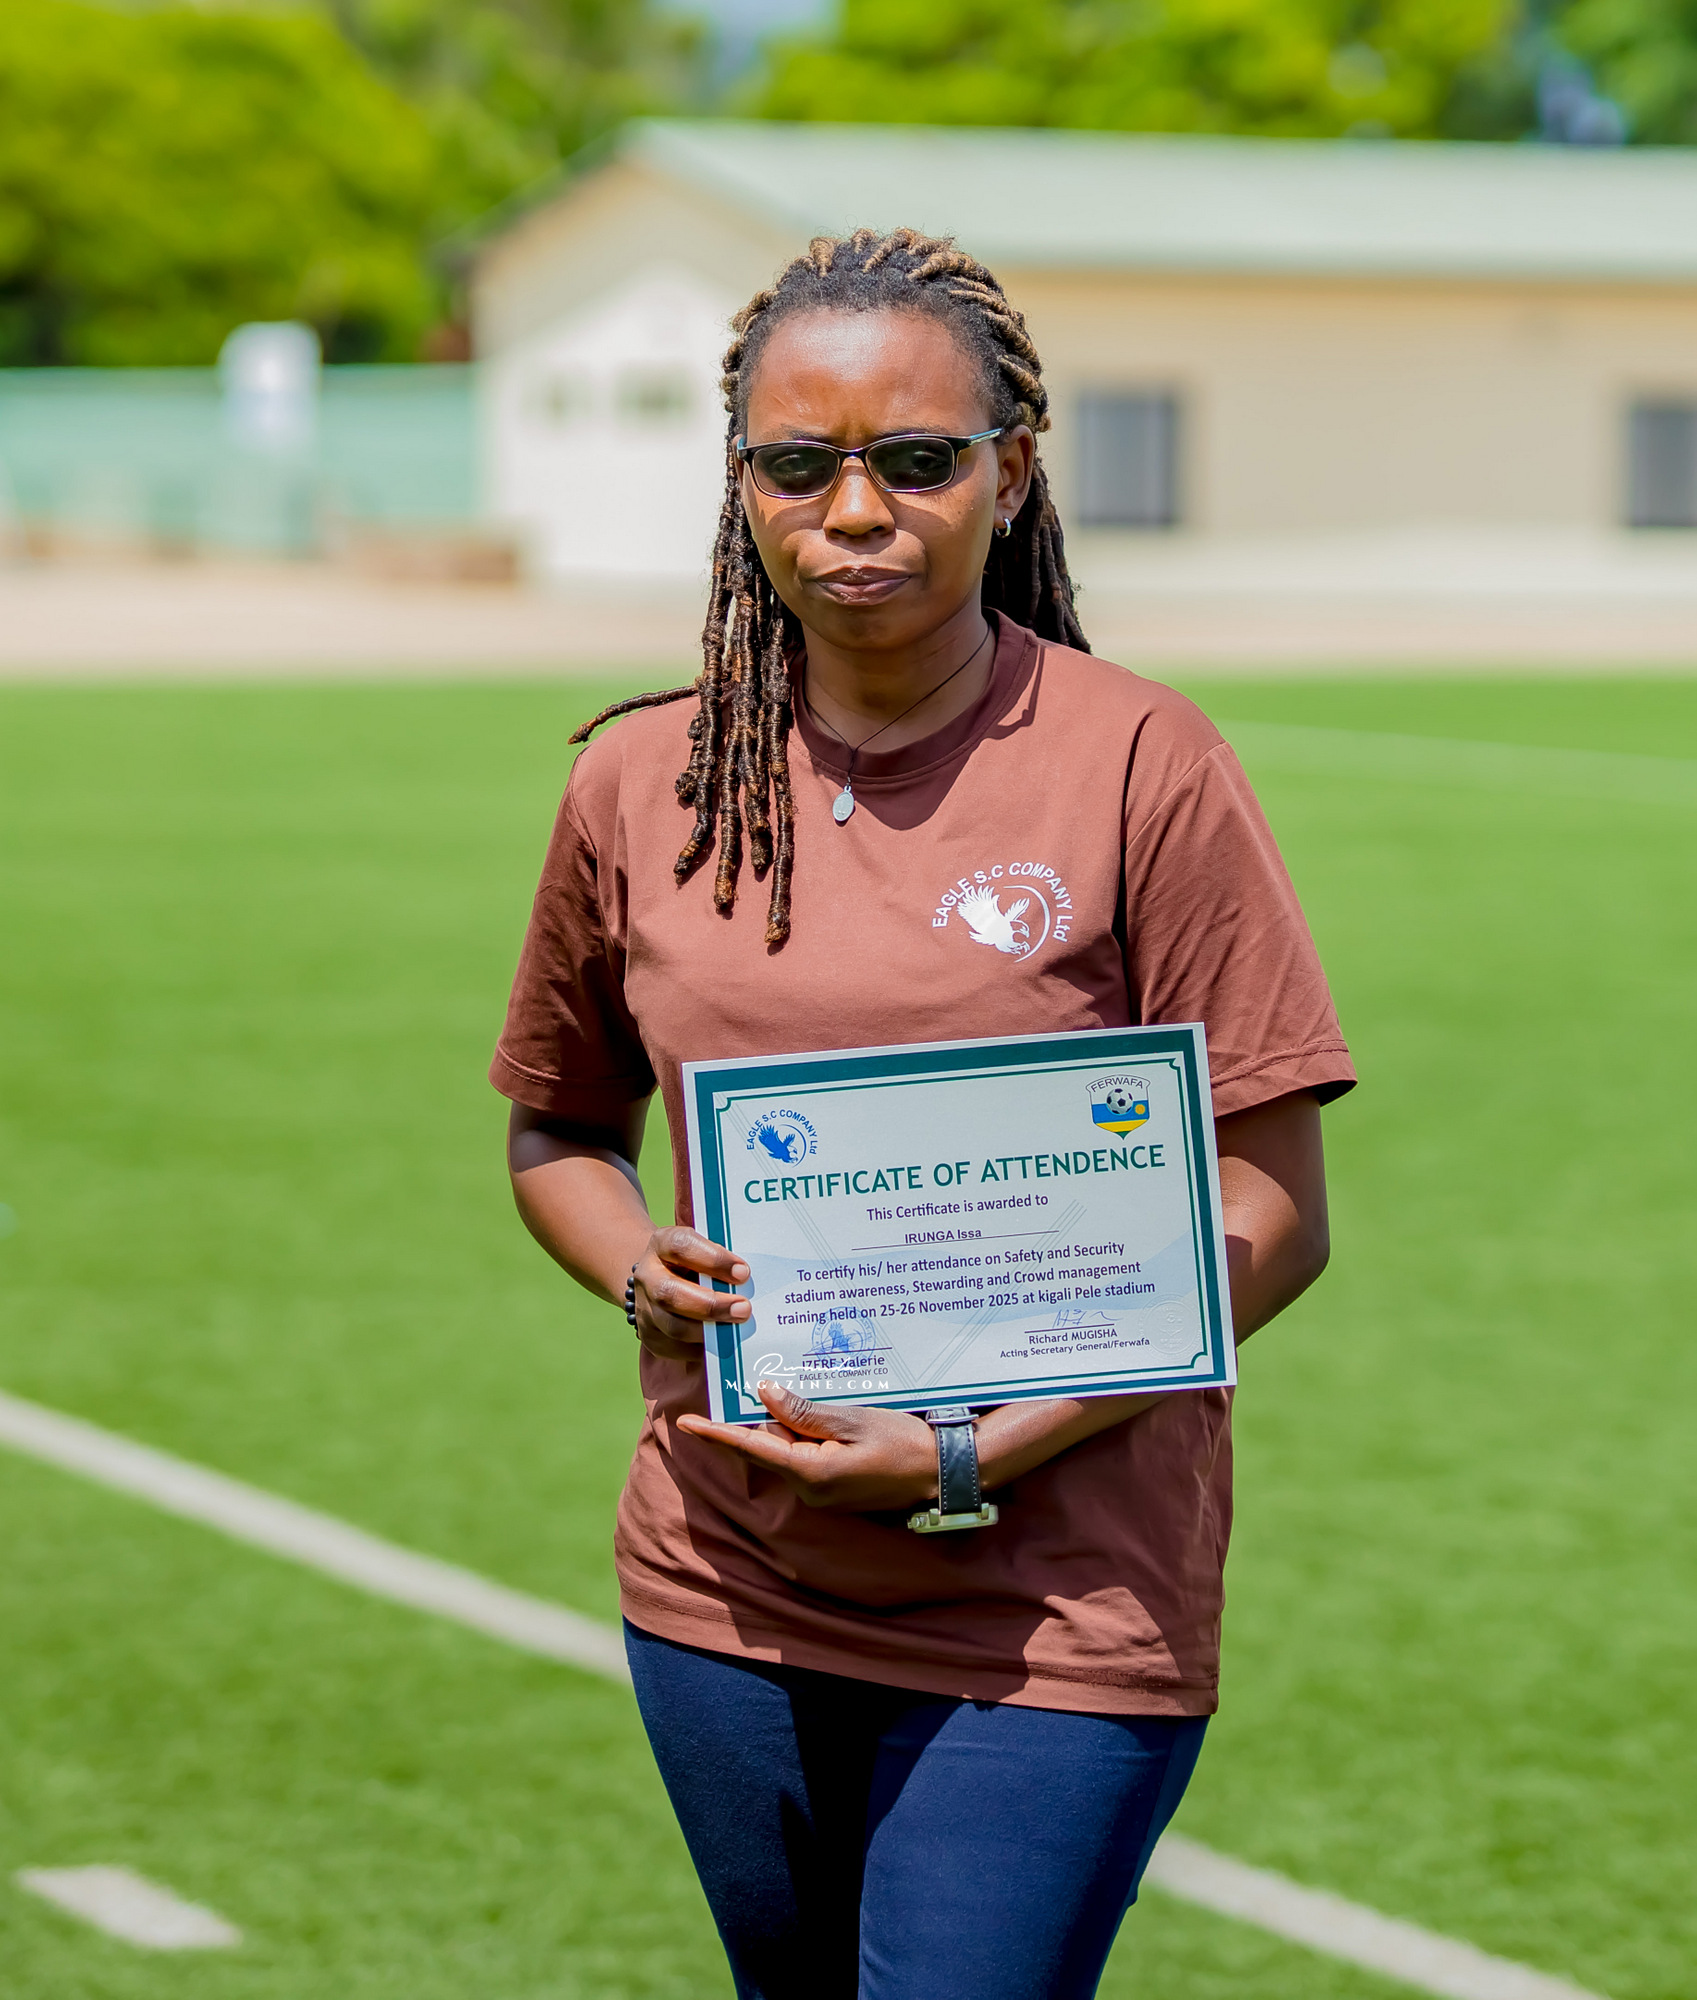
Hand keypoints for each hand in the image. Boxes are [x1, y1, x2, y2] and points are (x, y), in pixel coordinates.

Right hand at [631, 1226, 750, 1361]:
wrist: (666, 1277)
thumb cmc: (697, 1260)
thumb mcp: (705, 1248)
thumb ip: (722, 1258)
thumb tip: (746, 1276)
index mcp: (662, 1243)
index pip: (682, 1247)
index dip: (713, 1260)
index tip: (743, 1272)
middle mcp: (647, 1274)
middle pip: (670, 1293)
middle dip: (710, 1305)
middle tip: (743, 1309)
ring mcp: (644, 1306)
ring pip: (673, 1325)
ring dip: (708, 1330)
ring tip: (737, 1327)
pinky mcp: (649, 1334)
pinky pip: (675, 1347)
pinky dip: (702, 1347)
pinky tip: (722, 1341)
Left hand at [677, 1382, 936, 1512]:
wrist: (942, 1474)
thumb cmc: (903, 1443)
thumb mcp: (853, 1419)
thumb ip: (804, 1412)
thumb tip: (764, 1396)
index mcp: (810, 1471)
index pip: (752, 1447)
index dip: (716, 1433)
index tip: (685, 1422)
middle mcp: (810, 1488)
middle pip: (770, 1444)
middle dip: (761, 1415)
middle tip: (751, 1378)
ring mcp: (823, 1491)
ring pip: (789, 1448)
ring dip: (789, 1421)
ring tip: (795, 1387)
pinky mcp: (835, 1487)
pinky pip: (807, 1456)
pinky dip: (806, 1433)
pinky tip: (820, 1410)